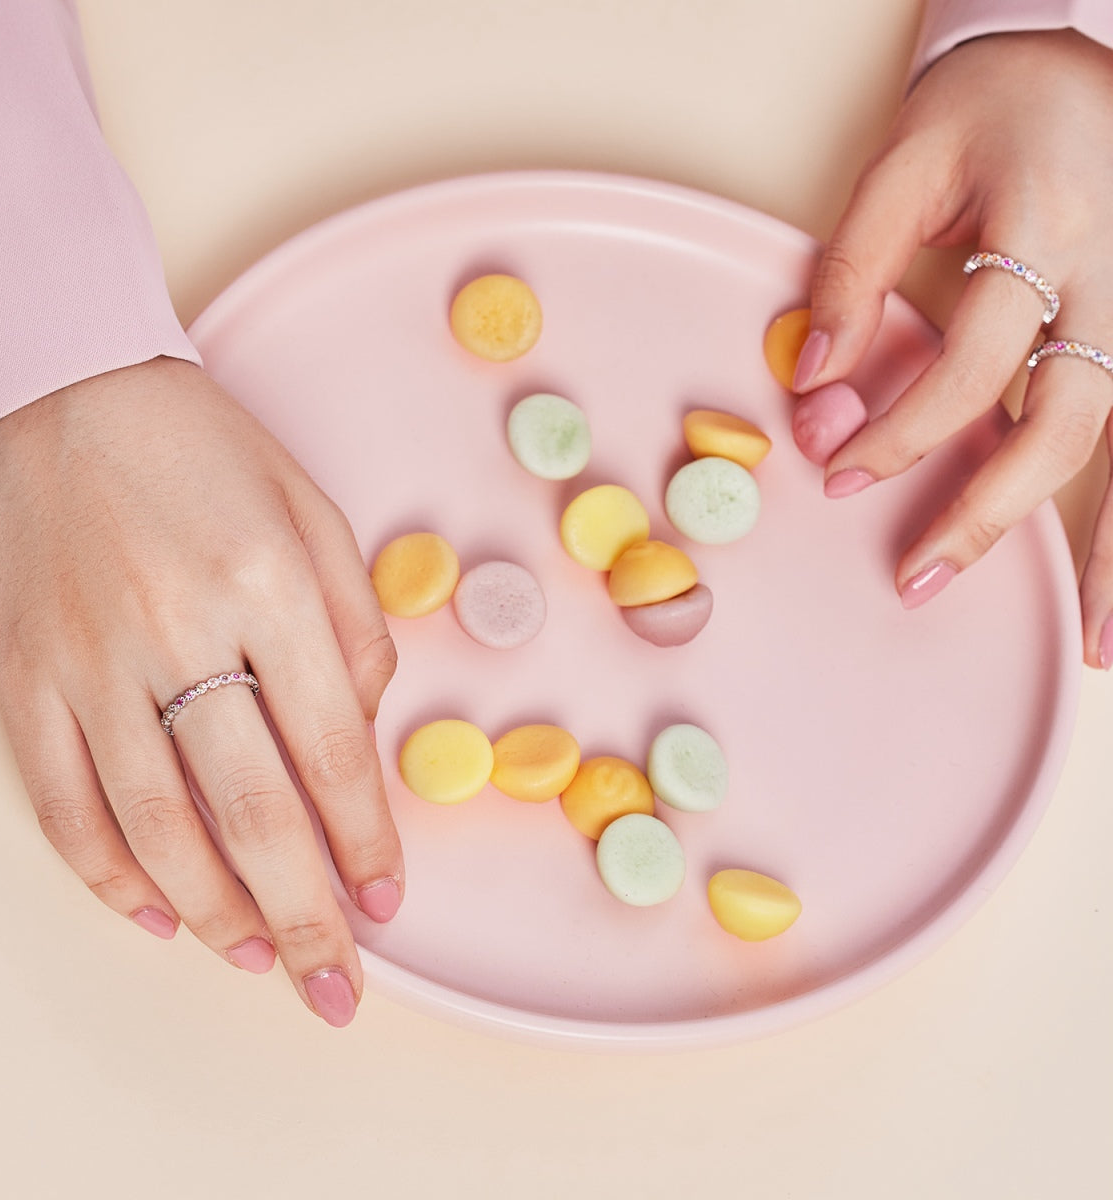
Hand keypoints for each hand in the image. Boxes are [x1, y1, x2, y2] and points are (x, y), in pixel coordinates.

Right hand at [0, 357, 402, 1025]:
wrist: (54, 385)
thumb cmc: (200, 449)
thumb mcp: (309, 512)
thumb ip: (353, 626)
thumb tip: (363, 735)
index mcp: (268, 586)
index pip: (335, 751)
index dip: (366, 842)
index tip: (387, 903)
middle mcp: (179, 631)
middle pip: (253, 813)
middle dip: (304, 916)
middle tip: (334, 986)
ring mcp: (89, 662)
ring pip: (156, 828)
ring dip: (214, 912)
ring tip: (257, 961)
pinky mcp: (23, 677)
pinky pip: (64, 803)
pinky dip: (109, 876)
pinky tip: (156, 915)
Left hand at [794, 29, 1112, 666]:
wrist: (1080, 60)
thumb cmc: (988, 108)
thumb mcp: (904, 165)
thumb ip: (853, 274)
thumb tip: (809, 381)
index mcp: (1046, 229)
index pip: (974, 360)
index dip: (902, 426)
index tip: (837, 469)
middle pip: (1068, 418)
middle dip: (991, 510)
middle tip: (919, 578)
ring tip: (1101, 646)